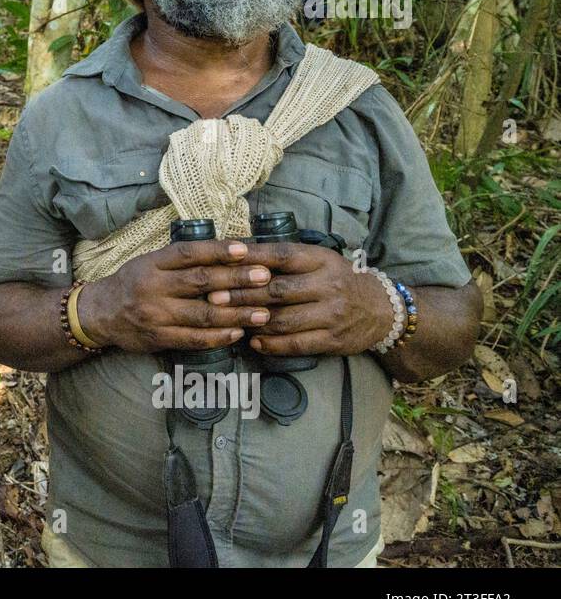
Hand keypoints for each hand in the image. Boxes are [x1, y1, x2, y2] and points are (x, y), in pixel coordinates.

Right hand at [77, 239, 272, 354]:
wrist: (100, 314)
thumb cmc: (133, 283)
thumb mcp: (149, 262)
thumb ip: (180, 260)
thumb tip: (226, 252)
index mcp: (151, 264)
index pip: (188, 254)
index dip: (217, 251)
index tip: (245, 249)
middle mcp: (153, 288)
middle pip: (201, 282)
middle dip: (237, 280)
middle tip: (265, 277)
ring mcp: (156, 315)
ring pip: (202, 314)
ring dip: (236, 314)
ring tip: (263, 312)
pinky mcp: (158, 338)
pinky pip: (194, 339)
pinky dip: (218, 336)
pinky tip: (238, 333)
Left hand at [210, 242, 392, 356]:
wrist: (383, 311)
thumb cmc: (339, 280)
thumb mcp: (320, 261)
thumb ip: (288, 260)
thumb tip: (240, 253)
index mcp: (322, 261)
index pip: (282, 256)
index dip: (251, 257)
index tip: (224, 258)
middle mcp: (328, 286)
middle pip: (277, 291)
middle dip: (242, 294)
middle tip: (213, 297)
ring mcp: (332, 315)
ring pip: (283, 320)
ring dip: (252, 322)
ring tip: (228, 320)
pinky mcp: (333, 340)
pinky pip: (296, 344)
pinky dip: (271, 344)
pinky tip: (253, 341)